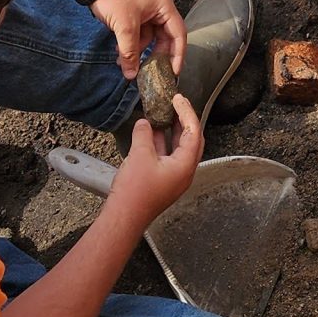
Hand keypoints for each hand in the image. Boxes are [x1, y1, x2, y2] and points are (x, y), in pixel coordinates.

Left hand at [88, 0, 185, 80]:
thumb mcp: (125, 26)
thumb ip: (130, 52)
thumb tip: (131, 74)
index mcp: (165, 6)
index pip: (178, 34)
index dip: (178, 55)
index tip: (174, 72)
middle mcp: (159, 8)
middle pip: (165, 37)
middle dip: (156, 56)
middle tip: (151, 73)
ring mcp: (146, 10)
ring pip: (149, 37)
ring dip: (139, 51)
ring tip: (126, 64)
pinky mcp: (134, 13)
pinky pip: (138, 33)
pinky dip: (131, 44)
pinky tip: (119, 53)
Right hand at [109, 95, 202, 223]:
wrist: (123, 218)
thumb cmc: (135, 193)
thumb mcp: (139, 155)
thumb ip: (144, 134)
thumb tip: (145, 123)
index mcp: (186, 165)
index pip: (194, 131)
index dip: (186, 112)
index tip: (178, 99)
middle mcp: (184, 172)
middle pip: (191, 140)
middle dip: (184, 120)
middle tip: (177, 104)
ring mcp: (173, 178)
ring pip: (178, 148)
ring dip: (171, 131)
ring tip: (163, 114)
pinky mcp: (162, 181)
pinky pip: (166, 156)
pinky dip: (161, 142)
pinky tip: (149, 133)